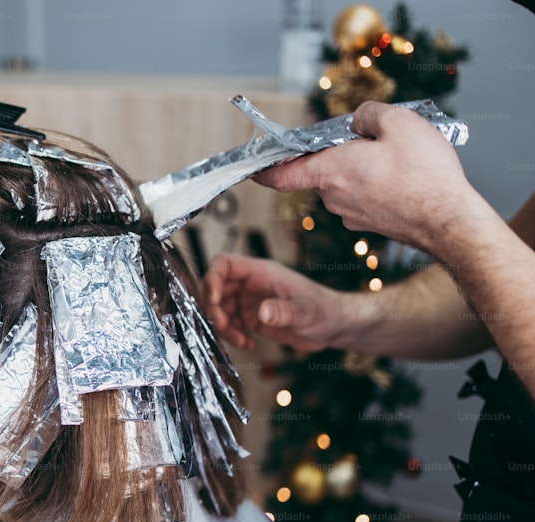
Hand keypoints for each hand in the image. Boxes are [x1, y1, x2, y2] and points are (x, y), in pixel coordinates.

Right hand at [203, 254, 346, 351]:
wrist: (336, 327)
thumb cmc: (327, 311)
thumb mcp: (307, 312)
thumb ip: (285, 311)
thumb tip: (262, 313)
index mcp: (262, 272)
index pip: (224, 264)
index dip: (212, 279)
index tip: (213, 301)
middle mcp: (252, 284)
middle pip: (215, 288)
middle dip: (214, 309)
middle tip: (224, 327)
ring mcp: (250, 301)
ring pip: (220, 308)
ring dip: (223, 326)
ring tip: (241, 340)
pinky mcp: (252, 318)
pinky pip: (230, 324)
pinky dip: (232, 336)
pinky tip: (249, 344)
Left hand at [254, 101, 491, 256]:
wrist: (450, 221)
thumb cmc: (425, 176)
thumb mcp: (399, 122)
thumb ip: (369, 114)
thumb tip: (360, 122)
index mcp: (331, 171)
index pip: (282, 175)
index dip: (264, 170)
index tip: (253, 168)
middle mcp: (334, 197)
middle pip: (322, 170)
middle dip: (339, 153)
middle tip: (371, 138)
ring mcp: (351, 214)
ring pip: (344, 183)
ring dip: (360, 168)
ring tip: (397, 158)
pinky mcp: (370, 223)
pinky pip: (363, 197)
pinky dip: (375, 185)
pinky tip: (403, 178)